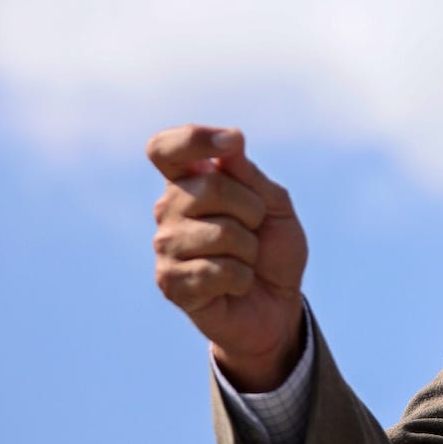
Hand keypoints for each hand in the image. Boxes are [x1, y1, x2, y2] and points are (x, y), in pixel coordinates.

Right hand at [149, 125, 307, 391]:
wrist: (277, 304)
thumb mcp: (275, 205)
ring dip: (250, 248)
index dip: (194, 139)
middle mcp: (168, 210)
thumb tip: (230, 147)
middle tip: (256, 228)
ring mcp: (165, 247)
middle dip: (252, 207)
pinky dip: (243, 277)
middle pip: (209, 186)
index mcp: (189, 183)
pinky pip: (221, 270)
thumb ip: (250, 176)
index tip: (233, 142)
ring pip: (221, 231)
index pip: (165, 148)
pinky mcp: (171, 283)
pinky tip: (236, 284)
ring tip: (245, 260)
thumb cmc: (272, 249)